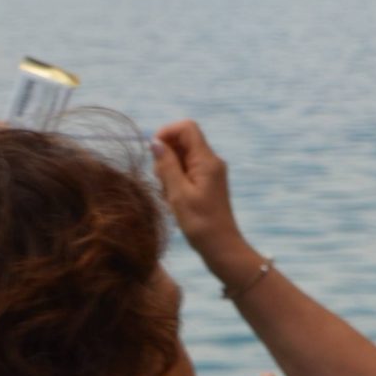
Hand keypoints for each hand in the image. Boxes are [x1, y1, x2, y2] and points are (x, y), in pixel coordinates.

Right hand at [154, 119, 242, 268]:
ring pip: (181, 157)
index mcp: (207, 161)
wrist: (221, 247)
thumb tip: (156, 142)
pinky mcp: (206, 183)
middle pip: (182, 142)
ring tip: (168, 195)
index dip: (167, 133)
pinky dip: (174, 181)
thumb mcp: (178, 194)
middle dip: (165, 156)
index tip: (154, 152)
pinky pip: (185, 171)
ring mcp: (209, 172)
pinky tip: (173, 200)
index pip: (187, 128)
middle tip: (162, 181)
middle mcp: (211, 162)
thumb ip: (167, 166)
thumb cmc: (200, 224)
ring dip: (168, 171)